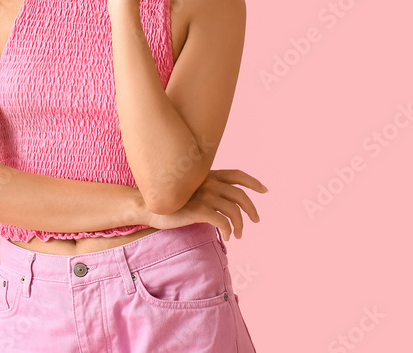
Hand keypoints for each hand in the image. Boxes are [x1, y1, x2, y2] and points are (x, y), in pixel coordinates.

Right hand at [144, 169, 267, 241]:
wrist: (148, 206)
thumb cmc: (169, 200)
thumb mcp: (190, 189)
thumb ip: (205, 190)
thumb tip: (222, 203)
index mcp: (208, 176)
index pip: (237, 175)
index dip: (252, 182)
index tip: (264, 190)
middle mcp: (208, 183)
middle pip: (240, 195)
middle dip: (252, 209)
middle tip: (255, 220)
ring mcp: (204, 196)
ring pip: (234, 210)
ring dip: (240, 224)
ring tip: (238, 235)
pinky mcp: (199, 210)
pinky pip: (223, 221)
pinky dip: (229, 230)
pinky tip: (227, 236)